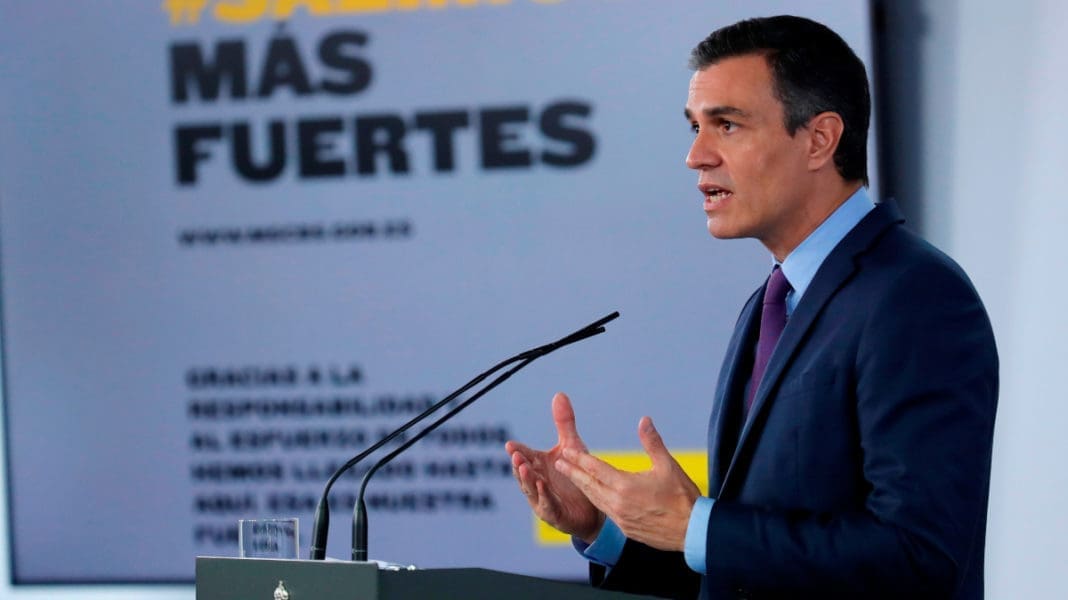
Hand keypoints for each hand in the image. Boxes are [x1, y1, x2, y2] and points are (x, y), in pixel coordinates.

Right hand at [505, 392, 604, 542]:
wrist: (593, 506)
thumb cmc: (577, 474)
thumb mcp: (572, 446)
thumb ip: (564, 423)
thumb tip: (559, 394)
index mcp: (539, 465)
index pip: (525, 456)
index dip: (517, 451)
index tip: (510, 445)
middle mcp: (537, 481)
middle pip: (524, 472)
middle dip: (519, 465)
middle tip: (516, 456)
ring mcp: (542, 499)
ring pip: (531, 489)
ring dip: (527, 480)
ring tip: (524, 469)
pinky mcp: (554, 514)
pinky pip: (547, 505)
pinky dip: (544, 496)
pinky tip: (543, 486)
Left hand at [554, 416, 700, 551]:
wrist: (693, 532)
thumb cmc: (683, 498)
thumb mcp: (668, 466)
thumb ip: (652, 442)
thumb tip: (644, 420)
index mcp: (625, 486)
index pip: (596, 469)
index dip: (580, 458)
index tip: (566, 450)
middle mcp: (618, 503)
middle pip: (589, 485)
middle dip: (573, 472)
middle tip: (559, 462)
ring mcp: (621, 518)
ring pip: (595, 500)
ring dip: (582, 487)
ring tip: (572, 477)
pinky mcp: (626, 529)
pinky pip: (605, 512)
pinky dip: (596, 501)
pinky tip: (595, 496)